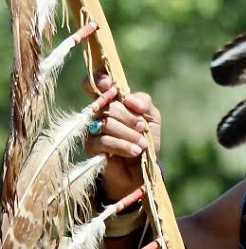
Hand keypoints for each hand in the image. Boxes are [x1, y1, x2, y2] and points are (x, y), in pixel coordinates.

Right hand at [82, 73, 161, 201]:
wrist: (142, 167)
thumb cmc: (145, 138)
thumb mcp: (151, 117)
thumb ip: (144, 102)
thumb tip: (129, 100)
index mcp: (113, 100)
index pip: (97, 84)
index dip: (100, 81)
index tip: (111, 86)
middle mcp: (99, 112)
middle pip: (107, 105)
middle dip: (128, 117)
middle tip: (142, 127)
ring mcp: (92, 128)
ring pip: (106, 123)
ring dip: (128, 133)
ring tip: (142, 143)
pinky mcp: (91, 146)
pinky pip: (104, 141)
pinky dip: (123, 145)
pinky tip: (135, 151)